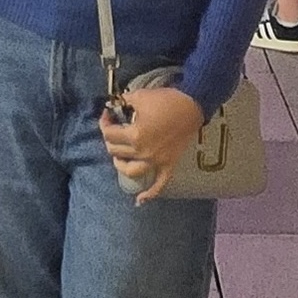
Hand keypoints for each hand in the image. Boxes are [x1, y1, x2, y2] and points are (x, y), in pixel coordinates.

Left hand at [100, 87, 204, 205]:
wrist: (193, 105)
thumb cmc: (167, 100)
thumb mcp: (140, 96)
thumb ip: (124, 102)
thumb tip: (115, 105)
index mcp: (135, 135)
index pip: (109, 133)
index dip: (104, 122)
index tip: (108, 114)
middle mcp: (143, 152)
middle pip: (116, 151)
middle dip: (110, 138)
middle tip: (114, 129)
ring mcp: (156, 161)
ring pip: (130, 170)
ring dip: (120, 164)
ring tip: (119, 157)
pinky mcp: (169, 165)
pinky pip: (159, 184)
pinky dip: (149, 194)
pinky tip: (140, 201)